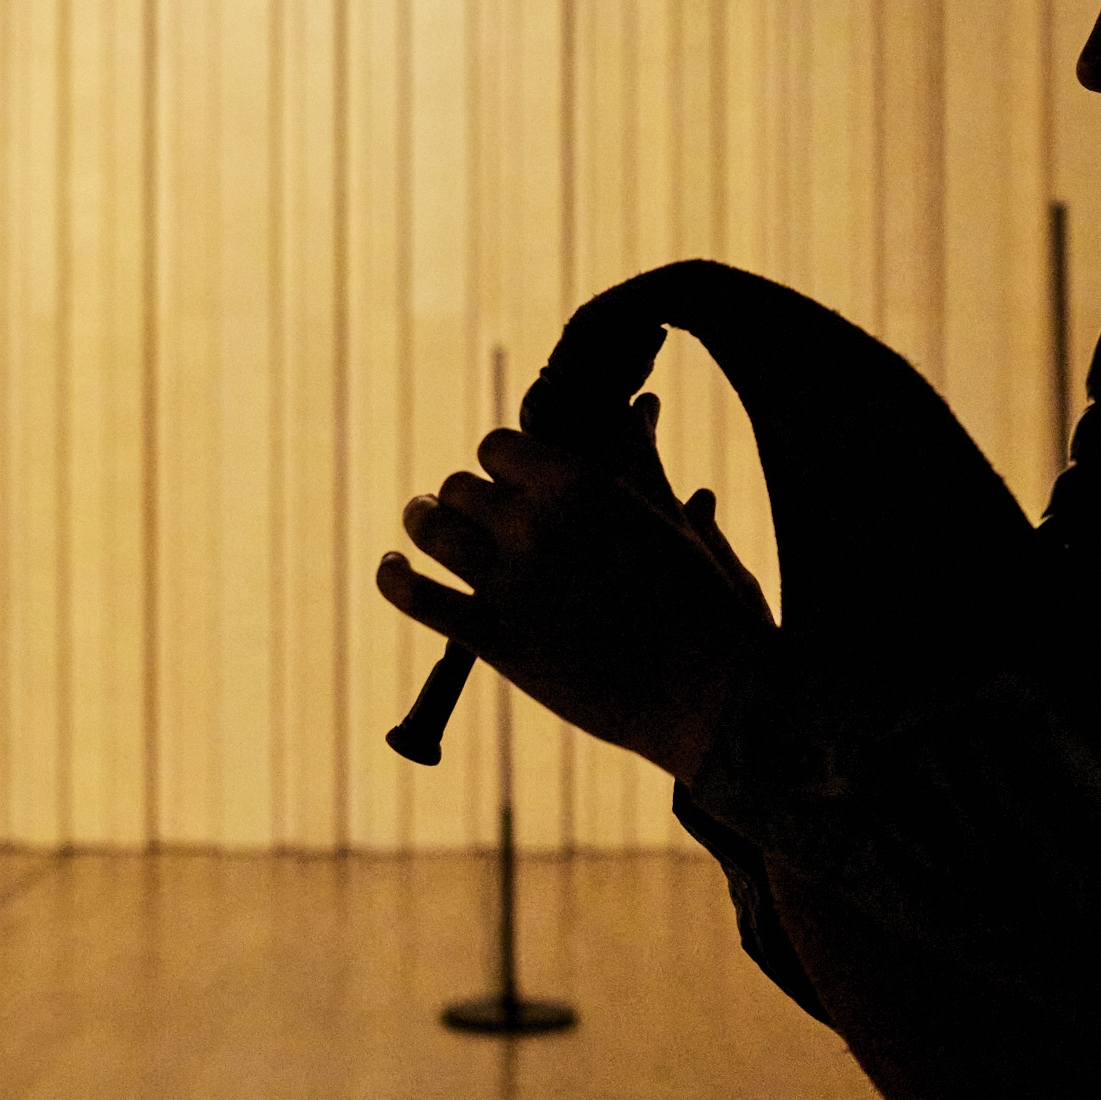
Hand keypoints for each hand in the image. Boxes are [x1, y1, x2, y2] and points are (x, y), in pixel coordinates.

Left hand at [376, 402, 772, 781]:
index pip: (498, 447)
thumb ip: (638, 462)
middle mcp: (536, 521)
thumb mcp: (670, 520)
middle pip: (459, 485)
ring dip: (424, 522)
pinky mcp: (494, 638)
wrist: (707, 691)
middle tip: (472, 518)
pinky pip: (416, 596)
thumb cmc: (700, 603)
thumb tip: (639, 408)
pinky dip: (394, 577)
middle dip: (464, 500)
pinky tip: (393, 568)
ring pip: (431, 526)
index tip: (509, 487)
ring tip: (424, 524)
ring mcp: (511, 580)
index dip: (500, 468)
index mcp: (579, 482)